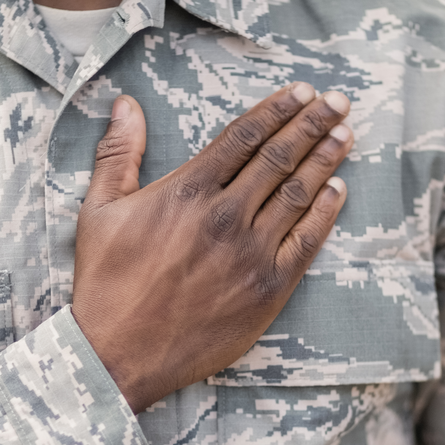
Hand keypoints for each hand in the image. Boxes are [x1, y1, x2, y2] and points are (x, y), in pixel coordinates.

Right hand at [71, 82, 351, 414]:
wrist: (119, 353)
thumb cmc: (105, 283)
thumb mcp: (99, 211)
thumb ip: (118, 154)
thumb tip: (125, 104)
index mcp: (187, 191)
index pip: (244, 136)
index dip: (278, 110)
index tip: (303, 92)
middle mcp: (225, 216)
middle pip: (279, 157)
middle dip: (313, 124)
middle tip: (338, 102)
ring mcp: (250, 253)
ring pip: (298, 194)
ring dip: (325, 159)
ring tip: (345, 134)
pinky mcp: (267, 289)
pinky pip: (306, 241)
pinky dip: (325, 213)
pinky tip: (337, 191)